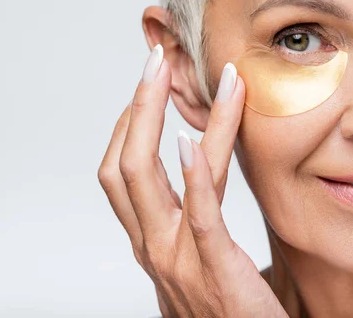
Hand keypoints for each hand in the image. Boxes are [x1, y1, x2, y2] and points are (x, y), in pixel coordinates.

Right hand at [97, 45, 287, 317]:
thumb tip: (197, 195)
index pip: (122, 173)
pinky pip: (197, 213)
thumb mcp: (201, 263)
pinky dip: (192, 172)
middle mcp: (155, 246)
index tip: (149, 87)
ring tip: (176, 72)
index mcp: (154, 241)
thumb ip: (195, 228)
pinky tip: (190, 137)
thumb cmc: (230, 312)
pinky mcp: (214, 268)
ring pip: (147, 176)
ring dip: (157, 115)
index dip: (128, 125)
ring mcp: (178, 258)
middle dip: (134, 107)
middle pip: (122, 165)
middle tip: (154, 60)